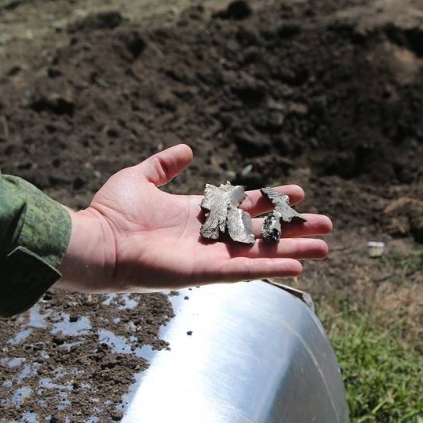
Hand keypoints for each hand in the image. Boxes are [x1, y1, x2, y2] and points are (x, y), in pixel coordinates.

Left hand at [55, 144, 331, 292]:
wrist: (96, 242)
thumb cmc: (111, 213)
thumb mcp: (140, 178)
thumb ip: (164, 165)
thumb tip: (185, 150)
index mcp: (198, 214)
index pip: (245, 205)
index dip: (273, 198)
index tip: (300, 191)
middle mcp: (209, 236)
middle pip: (262, 231)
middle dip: (294, 227)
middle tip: (327, 223)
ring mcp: (209, 256)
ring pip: (261, 252)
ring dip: (293, 249)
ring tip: (327, 247)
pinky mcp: (205, 272)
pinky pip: (245, 270)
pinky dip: (270, 267)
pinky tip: (299, 265)